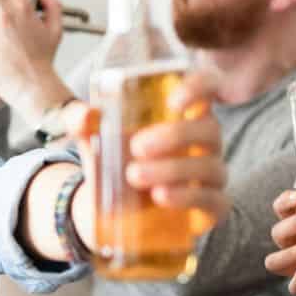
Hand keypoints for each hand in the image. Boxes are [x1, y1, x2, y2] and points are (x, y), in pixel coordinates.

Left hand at [67, 72, 229, 247]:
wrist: (111, 209)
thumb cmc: (113, 160)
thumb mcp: (92, 138)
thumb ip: (81, 122)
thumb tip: (84, 116)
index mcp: (183, 113)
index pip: (208, 86)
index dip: (200, 86)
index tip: (174, 101)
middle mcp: (204, 141)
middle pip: (209, 129)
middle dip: (175, 135)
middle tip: (136, 146)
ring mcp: (210, 176)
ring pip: (209, 167)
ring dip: (173, 169)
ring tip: (134, 175)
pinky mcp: (210, 207)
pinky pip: (214, 201)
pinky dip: (188, 197)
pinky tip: (161, 196)